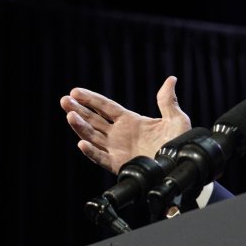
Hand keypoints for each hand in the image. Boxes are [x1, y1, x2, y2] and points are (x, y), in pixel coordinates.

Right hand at [59, 76, 191, 173]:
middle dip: (78, 110)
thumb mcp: (176, 119)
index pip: (105, 107)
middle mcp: (119, 134)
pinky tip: (82, 142)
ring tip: (70, 115)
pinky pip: (101, 158)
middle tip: (64, 100)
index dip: (90, 99)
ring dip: (80, 127)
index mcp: (130, 121)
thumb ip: (168, 101)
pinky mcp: (118, 164)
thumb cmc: (180, 143)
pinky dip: (91, 151)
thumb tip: (170, 79)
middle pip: (93, 120)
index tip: (75, 91)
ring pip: (92, 136)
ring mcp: (117, 149)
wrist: (181, 165)